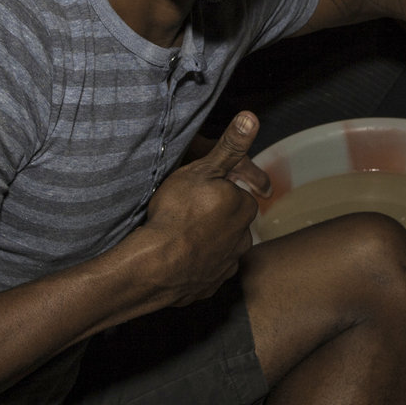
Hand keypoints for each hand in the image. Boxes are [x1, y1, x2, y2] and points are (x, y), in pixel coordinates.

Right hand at [138, 110, 269, 305]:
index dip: (216, 189)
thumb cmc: (176, 213)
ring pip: (220, 246)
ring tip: (179, 235)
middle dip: (214, 215)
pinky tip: (177, 256)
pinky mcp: (210, 287)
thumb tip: (251, 117)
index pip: (236, 193)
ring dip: (206, 240)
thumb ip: (230, 146)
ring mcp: (227, 265)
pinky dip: (195, 264)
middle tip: (185, 211)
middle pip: (230, 220)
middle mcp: (243, 238)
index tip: (196, 191)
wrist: (154, 265)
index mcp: (244, 207)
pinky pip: (205, 270)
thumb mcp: (202, 169)